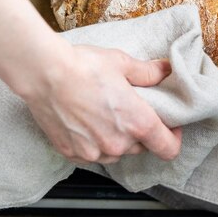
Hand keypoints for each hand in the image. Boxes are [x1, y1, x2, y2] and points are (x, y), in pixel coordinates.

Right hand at [19, 44, 181, 164]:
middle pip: (140, 147)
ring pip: (115, 152)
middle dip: (139, 132)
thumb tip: (165, 70)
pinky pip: (91, 154)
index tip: (168, 125)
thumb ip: (147, 72)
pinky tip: (84, 121)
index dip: (173, 138)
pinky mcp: (71, 153)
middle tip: (129, 109)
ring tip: (104, 114)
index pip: (168, 149)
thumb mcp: (121, 63)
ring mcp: (92, 152)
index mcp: (136, 123)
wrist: (44, 73)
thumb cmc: (83, 66)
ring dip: (116, 139)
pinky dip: (92, 142)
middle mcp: (117, 144)